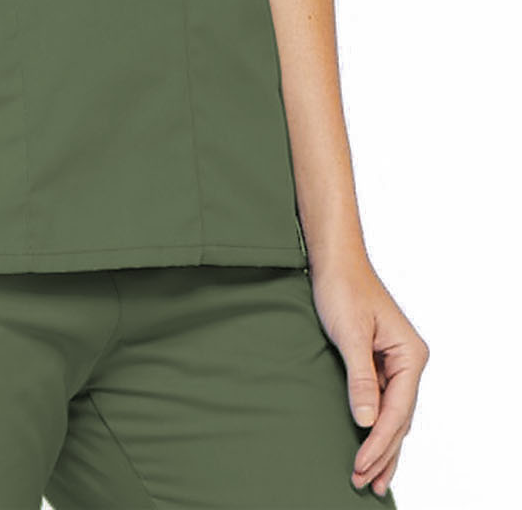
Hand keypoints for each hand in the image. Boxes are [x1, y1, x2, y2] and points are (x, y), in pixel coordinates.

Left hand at [309, 257, 428, 498]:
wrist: (334, 261)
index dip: (380, 442)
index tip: (361, 464)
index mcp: (410, 354)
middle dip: (383, 452)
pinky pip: (382, 402)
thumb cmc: (343, 288)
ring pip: (393, 415)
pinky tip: (369, 444)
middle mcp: (409, 361)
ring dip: (381, 445)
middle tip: (366, 483)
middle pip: (400, 419)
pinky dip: (375, 425)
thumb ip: (360, 378)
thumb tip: (367, 421)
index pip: (399, 410)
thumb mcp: (350, 334)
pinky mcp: (379, 362)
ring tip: (373, 479)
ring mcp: (395, 363)